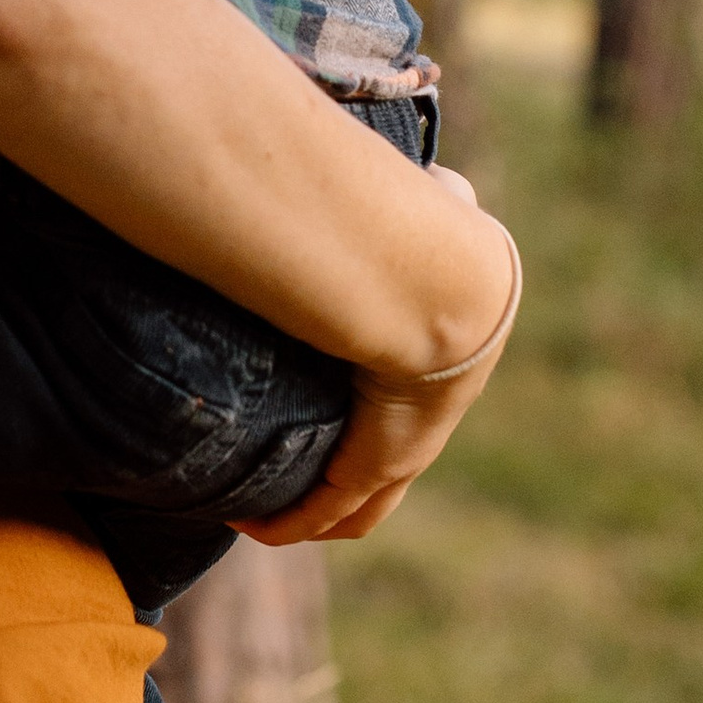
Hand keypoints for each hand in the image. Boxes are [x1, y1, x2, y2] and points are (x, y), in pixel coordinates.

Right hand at [235, 197, 519, 545]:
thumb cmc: (441, 234)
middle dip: (337, 483)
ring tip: (260, 513)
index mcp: (441, 365)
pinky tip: (255, 526)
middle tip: (283, 482)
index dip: (369, 422)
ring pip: (358, 504)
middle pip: (382, 473)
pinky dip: (292, 524)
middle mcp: (425, 418)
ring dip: (312, 513)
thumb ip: (437, 197)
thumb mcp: (442, 210)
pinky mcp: (375, 463)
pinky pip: (327, 510)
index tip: (325, 419)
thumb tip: (434, 176)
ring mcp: (404, 449)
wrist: (446, 280)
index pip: (404, 410)